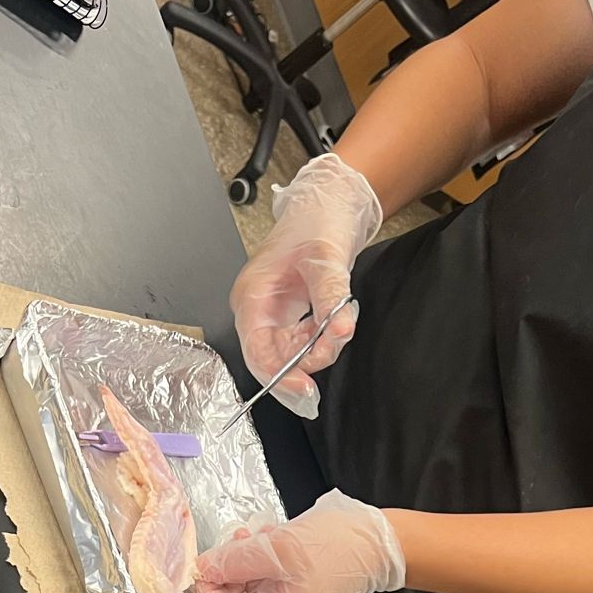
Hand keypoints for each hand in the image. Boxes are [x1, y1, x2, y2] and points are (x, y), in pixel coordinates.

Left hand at [196, 490, 405, 592]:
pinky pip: (266, 587)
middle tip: (238, 541)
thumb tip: (203, 568)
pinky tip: (271, 543)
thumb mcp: (277, 547)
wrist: (377, 542)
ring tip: (259, 537)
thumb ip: (232, 560)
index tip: (205, 563)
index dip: (209, 590)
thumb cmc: (338, 547)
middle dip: (230, 571)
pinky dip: (262, 565)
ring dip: (246, 562)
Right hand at [229, 154, 381, 418]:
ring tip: (339, 322)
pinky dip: (320, 340)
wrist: (328, 203)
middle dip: (304, 363)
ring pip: (290, 355)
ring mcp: (271, 316)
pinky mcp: (288, 318)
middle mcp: (256, 311)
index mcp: (252, 297)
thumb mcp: (325, 259)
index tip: (306, 389)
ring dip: (317, 349)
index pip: (257, 353)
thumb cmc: (315, 222)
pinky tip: (333, 322)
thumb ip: (331, 298)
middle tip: (334, 348)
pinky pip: (301, 343)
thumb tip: (340, 330)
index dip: (280, 376)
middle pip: (273, 360)